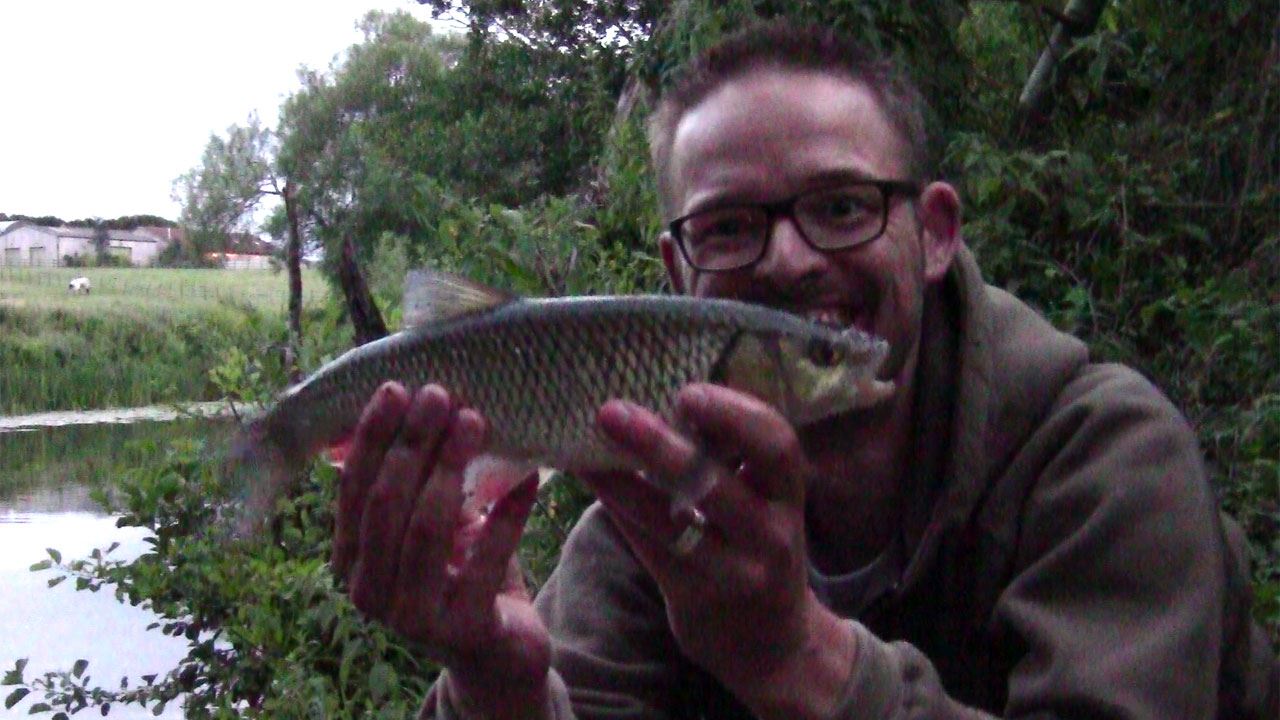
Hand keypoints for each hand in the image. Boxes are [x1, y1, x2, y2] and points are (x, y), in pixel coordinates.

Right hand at [331, 382, 550, 716]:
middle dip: (412, 443)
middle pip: (387, 503)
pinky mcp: (462, 630)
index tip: (397, 388)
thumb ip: (413, 478)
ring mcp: (413, 617)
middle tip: (441, 395)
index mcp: (352, 560)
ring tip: (476, 421)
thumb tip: (412, 394)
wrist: (496, 650)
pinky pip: (486, 560)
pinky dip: (508, 513)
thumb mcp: (429, 523)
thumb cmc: (459, 571)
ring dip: (451, 467)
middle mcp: (370, 592)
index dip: (373, 437)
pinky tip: (529, 476)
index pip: (354, 489)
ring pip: (426, 528)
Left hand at [584, 384, 855, 717]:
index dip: (736, 415)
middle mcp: (769, 534)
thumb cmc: (758, 550)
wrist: (773, 646)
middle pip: (719, 487)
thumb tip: (670, 393)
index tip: (688, 390)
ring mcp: (732, 572)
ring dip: (623, 480)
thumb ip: (733, 459)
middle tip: (614, 410)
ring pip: (672, 523)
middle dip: (663, 446)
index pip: (777, 447)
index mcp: (788, 496)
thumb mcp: (765, 503)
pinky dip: (618, 509)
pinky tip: (591, 478)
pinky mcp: (696, 598)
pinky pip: (649, 547)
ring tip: (585, 445)